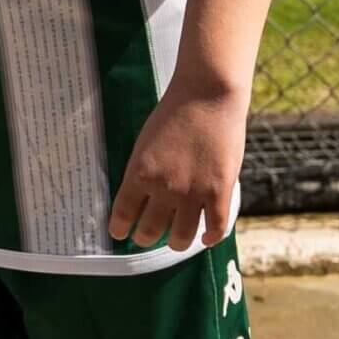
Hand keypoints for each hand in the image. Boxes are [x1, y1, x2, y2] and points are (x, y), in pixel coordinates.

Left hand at [108, 84, 247, 251]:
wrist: (207, 95)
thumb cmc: (174, 112)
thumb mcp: (146, 141)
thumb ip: (144, 170)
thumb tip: (141, 194)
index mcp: (139, 172)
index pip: (123, 213)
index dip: (120, 228)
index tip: (119, 234)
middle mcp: (163, 188)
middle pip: (150, 230)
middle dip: (145, 238)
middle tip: (146, 238)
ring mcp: (192, 193)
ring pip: (181, 237)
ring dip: (176, 243)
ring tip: (175, 242)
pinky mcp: (219, 193)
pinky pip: (215, 229)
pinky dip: (209, 238)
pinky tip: (205, 238)